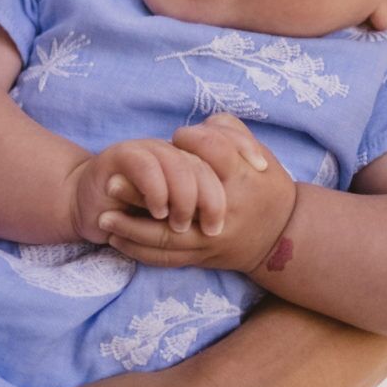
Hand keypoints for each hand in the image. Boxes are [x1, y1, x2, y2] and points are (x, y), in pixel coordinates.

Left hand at [98, 115, 297, 272]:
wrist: (282, 238)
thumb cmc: (265, 185)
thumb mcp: (256, 151)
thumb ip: (227, 131)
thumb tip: (194, 127)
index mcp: (242, 178)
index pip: (209, 152)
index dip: (188, 142)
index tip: (174, 139)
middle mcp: (226, 210)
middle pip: (178, 201)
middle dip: (141, 194)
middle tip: (109, 184)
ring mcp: (213, 237)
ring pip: (167, 238)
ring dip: (131, 229)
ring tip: (103, 218)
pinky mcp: (204, 257)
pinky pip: (168, 258)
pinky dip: (140, 251)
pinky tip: (117, 240)